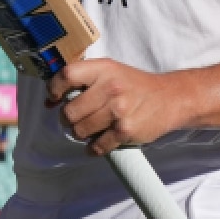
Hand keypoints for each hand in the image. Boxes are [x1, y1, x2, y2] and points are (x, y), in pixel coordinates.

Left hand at [46, 59, 190, 155]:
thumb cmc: (134, 85)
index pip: (67, 75)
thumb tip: (50, 101)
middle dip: (67, 118)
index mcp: (103, 69)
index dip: (54, 88)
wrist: (170, 98)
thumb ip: (82, 81)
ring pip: (80, 131)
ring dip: (80, 133)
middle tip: (75, 118)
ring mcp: (118, 111)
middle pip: (69, 111)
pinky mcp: (125, 131)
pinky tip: (98, 143)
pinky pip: (97, 146)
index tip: (54, 97)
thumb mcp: (110, 72)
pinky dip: (93, 148)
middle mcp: (110, 88)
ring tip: (90, 128)